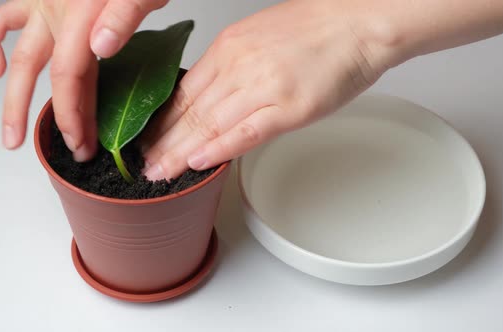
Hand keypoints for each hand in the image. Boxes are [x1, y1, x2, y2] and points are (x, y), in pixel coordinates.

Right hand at [0, 0, 167, 160]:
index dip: (72, 115)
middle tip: (49, 149)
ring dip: (12, 95)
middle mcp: (56, 13)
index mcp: (80, 16)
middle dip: (44, 116)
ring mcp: (44, 6)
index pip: (69, 77)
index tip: (82, 144)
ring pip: (20, 55)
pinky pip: (6, 20)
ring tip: (11, 132)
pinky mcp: (41, 0)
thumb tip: (99, 47)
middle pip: (39, 73)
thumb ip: (124, 15)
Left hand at [142, 0, 393, 179]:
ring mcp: (264, 87)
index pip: (184, 92)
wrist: (357, 23)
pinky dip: (220, 149)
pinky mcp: (289, 107)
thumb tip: (210, 97)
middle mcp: (239, 66)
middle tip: (145, 166)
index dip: (162, 121)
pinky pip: (246, 132)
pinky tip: (199, 163)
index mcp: (228, 48)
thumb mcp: (258, 38)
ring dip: (181, 152)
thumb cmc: (315, 30)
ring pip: (211, 124)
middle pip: (191, 112)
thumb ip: (231, 68)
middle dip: (163, 143)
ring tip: (160, 173)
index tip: (147, 141)